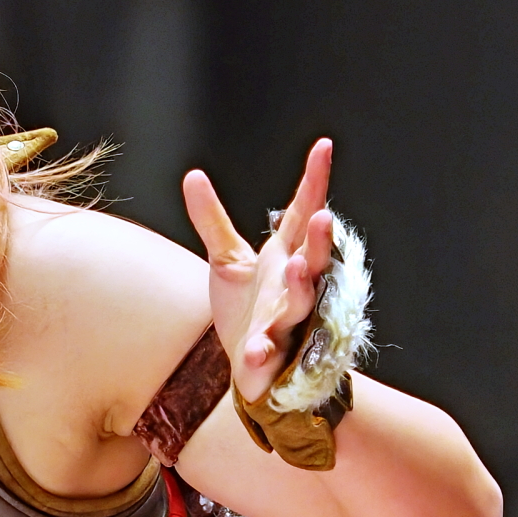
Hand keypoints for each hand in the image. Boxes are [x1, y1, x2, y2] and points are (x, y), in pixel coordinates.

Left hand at [182, 139, 333, 402]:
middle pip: (312, 260)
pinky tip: (256, 349)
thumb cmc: (246, 311)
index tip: (324, 146)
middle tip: (322, 217)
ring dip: (300, 287)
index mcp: (285, 258)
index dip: (314, 183)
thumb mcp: (227, 262)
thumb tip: (193, 176)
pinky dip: (264, 351)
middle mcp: (293, 287)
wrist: (250, 369)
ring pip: (301, 304)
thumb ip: (213, 222)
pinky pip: (270, 354)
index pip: (302, 215)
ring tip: (294, 269)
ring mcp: (287, 322)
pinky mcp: (272, 356)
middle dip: (318, 241)